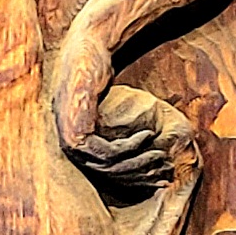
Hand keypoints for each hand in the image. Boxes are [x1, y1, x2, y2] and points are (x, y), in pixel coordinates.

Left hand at [64, 81, 195, 194]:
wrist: (85, 56)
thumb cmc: (101, 82)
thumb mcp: (113, 113)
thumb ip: (122, 133)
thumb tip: (151, 153)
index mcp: (78, 149)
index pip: (109, 175)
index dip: (137, 179)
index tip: (162, 175)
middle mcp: (71, 150)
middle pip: (111, 175)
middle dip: (141, 175)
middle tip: (165, 168)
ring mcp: (70, 143)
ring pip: (110, 166)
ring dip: (140, 162)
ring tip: (161, 154)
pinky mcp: (76, 133)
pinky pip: (108, 151)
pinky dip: (131, 146)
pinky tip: (148, 134)